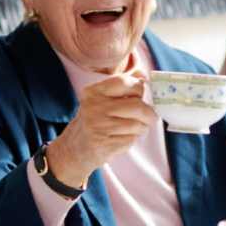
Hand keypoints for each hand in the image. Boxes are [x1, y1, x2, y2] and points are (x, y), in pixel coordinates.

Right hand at [47, 71, 156, 186]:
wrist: (74, 149)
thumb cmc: (94, 122)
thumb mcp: (101, 100)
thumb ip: (121, 88)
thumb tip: (144, 76)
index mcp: (93, 92)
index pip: (124, 82)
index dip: (139, 88)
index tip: (142, 95)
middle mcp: (93, 107)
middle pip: (137, 105)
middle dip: (149, 114)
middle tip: (151, 118)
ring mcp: (98, 126)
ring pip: (137, 124)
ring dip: (141, 129)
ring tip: (134, 130)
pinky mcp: (103, 144)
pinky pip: (130, 140)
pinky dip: (131, 140)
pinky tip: (121, 139)